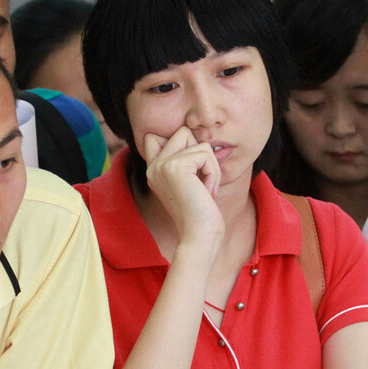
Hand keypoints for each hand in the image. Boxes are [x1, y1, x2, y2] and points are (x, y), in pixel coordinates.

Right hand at [143, 128, 224, 244]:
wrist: (199, 236)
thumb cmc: (200, 213)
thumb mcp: (189, 183)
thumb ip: (184, 160)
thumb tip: (192, 136)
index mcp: (153, 170)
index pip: (157, 136)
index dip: (181, 145)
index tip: (191, 174)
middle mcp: (153, 166)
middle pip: (183, 132)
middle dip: (202, 154)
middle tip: (202, 181)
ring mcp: (162, 165)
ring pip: (199, 143)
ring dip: (211, 166)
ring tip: (206, 189)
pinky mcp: (175, 166)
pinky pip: (206, 154)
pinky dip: (213, 173)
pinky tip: (207, 192)